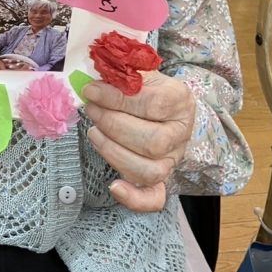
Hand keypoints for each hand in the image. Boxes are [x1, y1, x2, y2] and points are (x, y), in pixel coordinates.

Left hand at [82, 71, 195, 211]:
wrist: (167, 109)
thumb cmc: (147, 89)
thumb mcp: (140, 73)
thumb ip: (122, 73)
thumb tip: (95, 76)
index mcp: (180, 101)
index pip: (152, 103)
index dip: (117, 98)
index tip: (90, 90)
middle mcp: (180, 133)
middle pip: (151, 141)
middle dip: (112, 125)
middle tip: (91, 110)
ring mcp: (172, 159)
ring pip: (147, 169)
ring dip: (113, 151)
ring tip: (94, 132)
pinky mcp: (162, 180)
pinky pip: (153, 198)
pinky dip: (133, 198)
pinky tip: (114, 186)